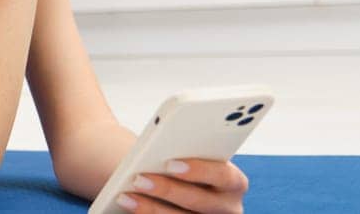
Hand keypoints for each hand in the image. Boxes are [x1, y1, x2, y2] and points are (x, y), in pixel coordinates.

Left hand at [118, 158, 247, 213]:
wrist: (184, 187)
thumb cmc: (186, 167)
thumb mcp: (192, 160)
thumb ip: (184, 155)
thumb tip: (158, 151)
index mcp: (234, 183)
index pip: (224, 176)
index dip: (200, 170)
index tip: (170, 163)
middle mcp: (228, 208)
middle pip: (200, 202)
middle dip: (167, 190)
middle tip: (139, 178)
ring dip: (151, 209)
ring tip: (126, 196)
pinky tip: (129, 208)